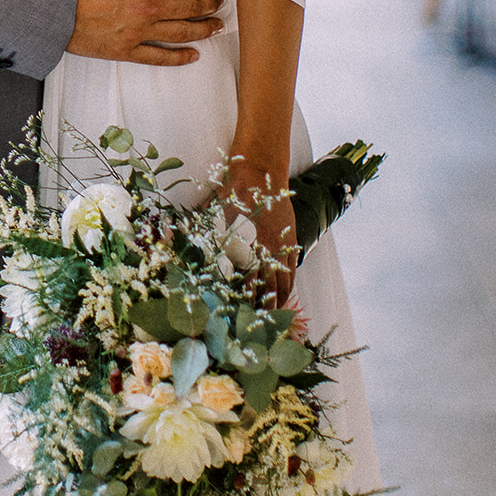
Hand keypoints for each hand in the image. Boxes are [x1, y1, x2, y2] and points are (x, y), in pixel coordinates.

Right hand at [66, 0, 223, 63]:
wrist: (53, 6)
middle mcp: (148, 8)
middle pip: (191, 7)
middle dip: (210, 4)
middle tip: (219, 2)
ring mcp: (140, 32)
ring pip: (182, 33)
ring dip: (204, 29)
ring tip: (216, 26)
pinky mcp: (127, 50)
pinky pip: (159, 57)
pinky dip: (180, 57)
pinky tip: (194, 55)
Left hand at [218, 160, 296, 307]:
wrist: (258, 169)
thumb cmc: (229, 193)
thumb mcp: (216, 218)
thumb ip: (215, 242)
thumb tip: (204, 263)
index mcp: (243, 246)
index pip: (243, 285)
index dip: (240, 302)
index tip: (234, 316)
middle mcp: (263, 250)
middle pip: (265, 290)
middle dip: (260, 310)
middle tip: (253, 325)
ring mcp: (280, 246)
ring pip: (281, 284)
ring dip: (276, 302)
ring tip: (271, 317)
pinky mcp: (290, 240)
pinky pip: (292, 270)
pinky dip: (288, 286)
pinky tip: (283, 294)